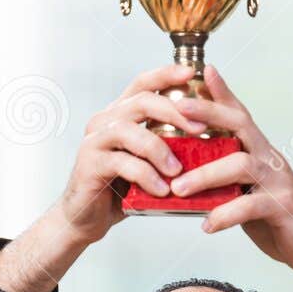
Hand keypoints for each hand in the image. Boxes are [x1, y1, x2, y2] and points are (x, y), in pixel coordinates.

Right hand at [55, 64, 206, 245]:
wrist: (87, 218)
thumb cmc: (120, 189)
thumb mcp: (148, 164)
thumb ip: (167, 147)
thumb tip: (206, 139)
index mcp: (121, 115)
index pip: (143, 84)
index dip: (166, 74)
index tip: (192, 73)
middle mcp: (105, 121)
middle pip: (140, 102)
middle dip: (174, 111)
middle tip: (199, 126)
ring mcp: (95, 141)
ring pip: (129, 130)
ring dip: (158, 149)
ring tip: (177, 170)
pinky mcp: (89, 164)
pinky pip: (121, 163)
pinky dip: (145, 175)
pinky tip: (161, 189)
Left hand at [165, 65, 292, 276]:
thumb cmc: (277, 220)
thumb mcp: (249, 192)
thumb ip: (226, 179)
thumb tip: (189, 174)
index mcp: (262, 153)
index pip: (240, 116)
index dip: (222, 93)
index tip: (202, 72)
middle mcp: (271, 160)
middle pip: (240, 125)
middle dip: (209, 114)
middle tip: (180, 110)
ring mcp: (278, 182)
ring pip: (240, 165)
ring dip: (205, 174)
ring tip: (178, 188)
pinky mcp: (282, 207)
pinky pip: (249, 206)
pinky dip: (225, 215)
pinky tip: (207, 225)